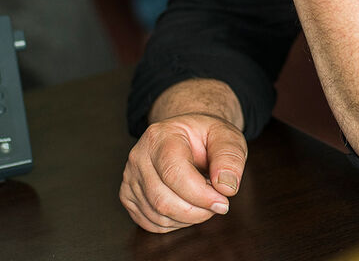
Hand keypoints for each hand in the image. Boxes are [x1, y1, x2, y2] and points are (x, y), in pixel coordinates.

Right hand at [119, 112, 247, 232]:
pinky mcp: (128, 196)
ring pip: (158, 216)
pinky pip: (151, 223)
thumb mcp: (227, 136)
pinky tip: (188, 206)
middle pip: (163, 201)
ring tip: (203, 200)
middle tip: (217, 204)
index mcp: (160, 136)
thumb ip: (230, 157)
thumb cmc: (205, 137)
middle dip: (197, 211)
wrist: (187, 136)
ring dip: (188, 218)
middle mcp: (139, 157)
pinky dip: (175, 223)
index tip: (223, 202)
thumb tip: (226, 186)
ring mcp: (130, 178)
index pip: (174, 174)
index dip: (200, 195)